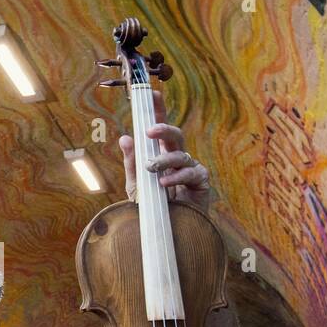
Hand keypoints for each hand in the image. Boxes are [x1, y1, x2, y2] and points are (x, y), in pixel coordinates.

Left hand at [118, 87, 210, 208]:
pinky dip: (177, 176)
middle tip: (149, 131)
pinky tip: (164, 183)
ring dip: (164, 160)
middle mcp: (177, 159)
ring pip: (180, 154)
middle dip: (163, 128)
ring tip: (151, 169)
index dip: (157, 111)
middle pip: (175, 135)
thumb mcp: (136, 186)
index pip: (159, 130)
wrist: (166, 233)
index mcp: (161, 155)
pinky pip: (191, 172)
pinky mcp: (201, 183)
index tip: (151, 93)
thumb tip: (125, 138)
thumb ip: (132, 163)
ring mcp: (190, 169)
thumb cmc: (152, 208)